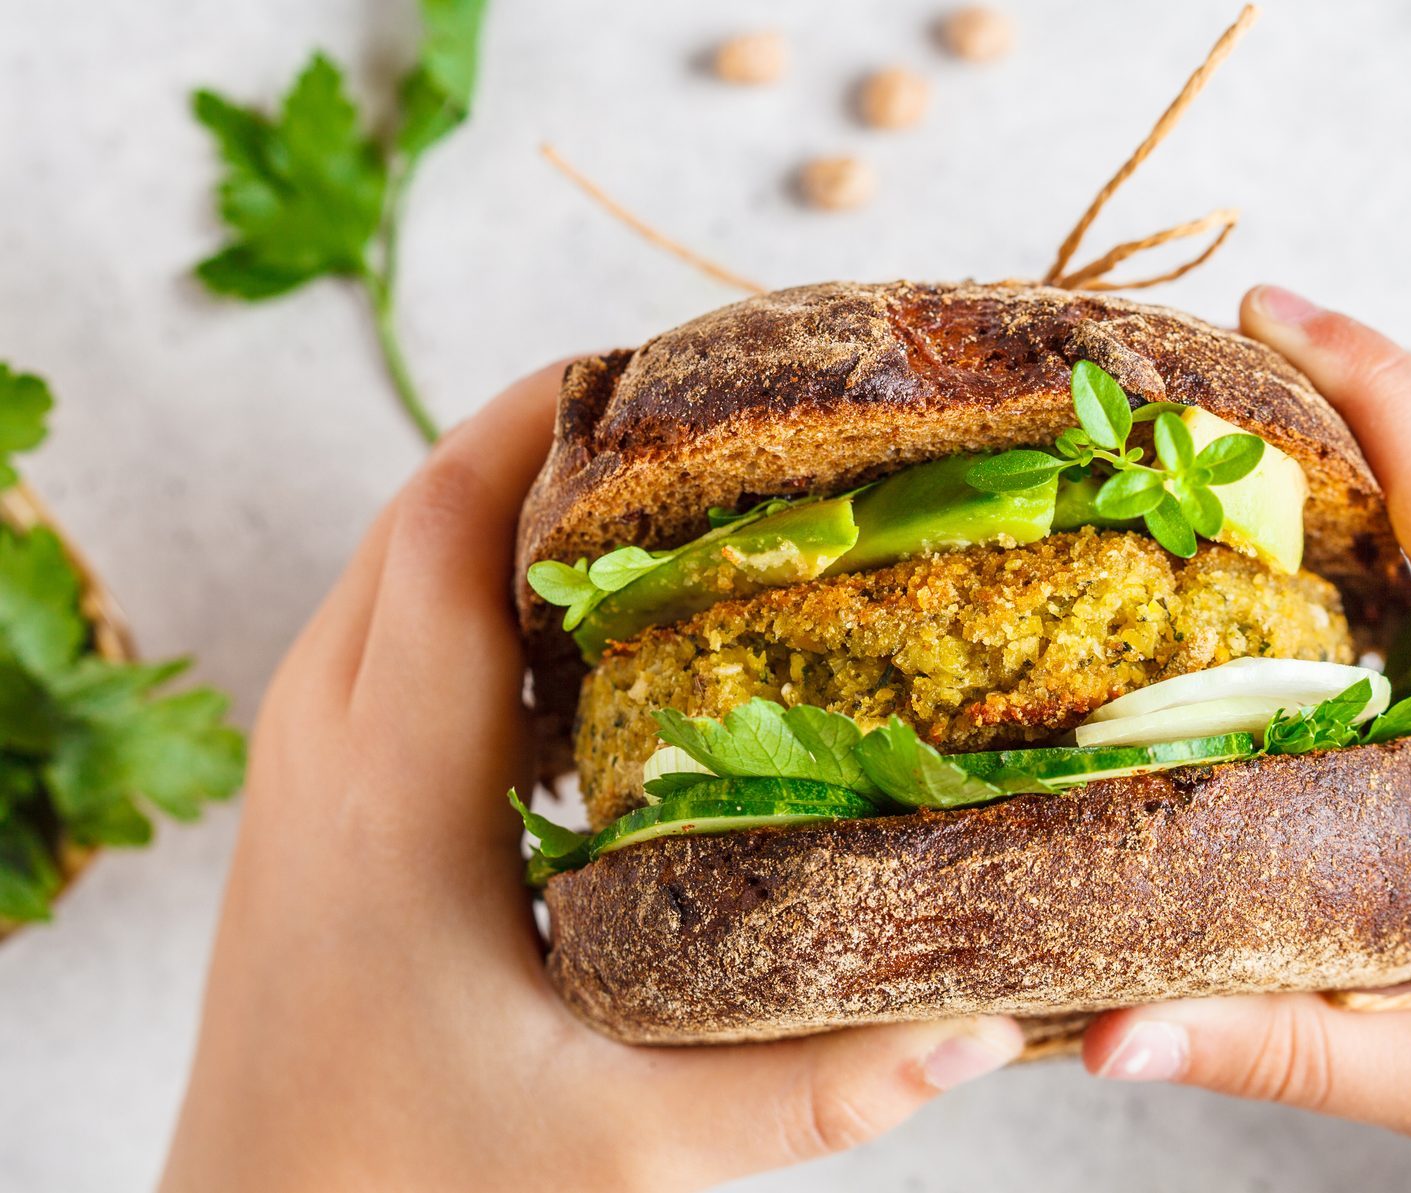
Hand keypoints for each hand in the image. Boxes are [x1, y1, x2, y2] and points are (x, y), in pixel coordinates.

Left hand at [159, 366, 1023, 1192]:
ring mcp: (299, 767)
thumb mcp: (625, 1145)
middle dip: (543, 438)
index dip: (549, 423)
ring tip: (653, 505)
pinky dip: (472, 588)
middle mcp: (322, 746)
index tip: (664, 369)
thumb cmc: (410, 1185)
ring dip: (504, 508)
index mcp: (392, 791)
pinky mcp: (306, 798)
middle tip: (693, 420)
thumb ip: (808, 1086)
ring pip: (392, 564)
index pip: (449, 530)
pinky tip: (578, 642)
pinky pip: (384, 631)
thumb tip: (976, 1029)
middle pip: (416, 512)